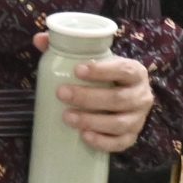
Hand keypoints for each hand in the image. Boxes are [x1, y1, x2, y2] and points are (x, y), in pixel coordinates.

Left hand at [36, 32, 154, 154]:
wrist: (124, 97)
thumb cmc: (106, 78)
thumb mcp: (95, 61)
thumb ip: (68, 48)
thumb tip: (39, 39)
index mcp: (135, 72)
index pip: (123, 70)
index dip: (102, 70)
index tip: (77, 70)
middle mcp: (142, 96)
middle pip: (118, 99)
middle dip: (88, 97)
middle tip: (61, 93)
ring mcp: (138, 119)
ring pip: (119, 123)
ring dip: (92, 121)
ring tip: (67, 117)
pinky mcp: (132, 137)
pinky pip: (121, 143)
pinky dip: (103, 142)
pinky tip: (85, 137)